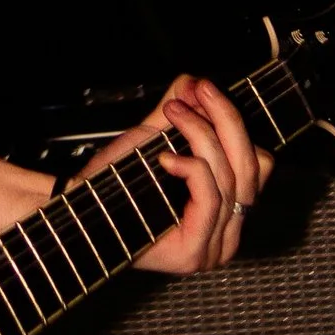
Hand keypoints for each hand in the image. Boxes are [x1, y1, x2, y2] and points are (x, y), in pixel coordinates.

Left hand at [78, 72, 266, 273]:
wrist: (77, 212)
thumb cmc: (112, 182)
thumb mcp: (154, 138)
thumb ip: (181, 110)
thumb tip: (196, 82)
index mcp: (228, 210)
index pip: (258, 163)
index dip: (233, 122)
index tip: (206, 91)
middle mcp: (228, 233)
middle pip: (251, 167)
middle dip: (225, 120)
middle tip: (200, 91)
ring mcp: (214, 247)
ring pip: (230, 177)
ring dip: (201, 135)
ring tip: (173, 114)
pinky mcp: (195, 252)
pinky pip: (211, 198)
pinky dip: (192, 168)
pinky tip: (167, 157)